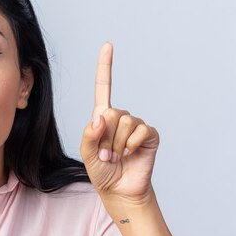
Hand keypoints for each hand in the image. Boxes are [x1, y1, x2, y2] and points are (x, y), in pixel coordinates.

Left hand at [80, 42, 159, 204]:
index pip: (104, 87)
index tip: (108, 45)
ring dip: (116, 145)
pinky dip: (130, 144)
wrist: (119, 190)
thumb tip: (102, 116)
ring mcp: (136, 126)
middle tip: (105, 155)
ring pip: (124, 122)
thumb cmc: (101, 171)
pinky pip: (139, 130)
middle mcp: (119, 117)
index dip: (105, 66)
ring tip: (116, 157)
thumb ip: (89, 134)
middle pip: (110, 113)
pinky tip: (129, 155)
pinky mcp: (149, 135)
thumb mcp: (86, 152)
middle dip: (104, 138)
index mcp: (102, 117)